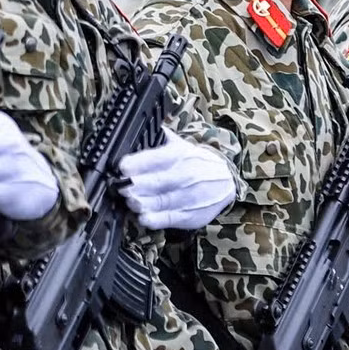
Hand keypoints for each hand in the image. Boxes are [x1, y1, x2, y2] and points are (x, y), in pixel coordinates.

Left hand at [120, 138, 235, 231]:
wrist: (226, 181)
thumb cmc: (196, 163)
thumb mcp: (181, 145)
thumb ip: (159, 138)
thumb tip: (135, 130)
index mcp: (180, 154)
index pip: (156, 158)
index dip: (136, 163)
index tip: (122, 167)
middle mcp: (186, 174)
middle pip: (157, 182)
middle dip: (135, 185)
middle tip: (121, 187)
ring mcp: (189, 197)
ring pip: (160, 201)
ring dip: (141, 203)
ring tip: (130, 201)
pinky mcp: (191, 215)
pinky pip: (169, 219)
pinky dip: (154, 219)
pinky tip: (143, 217)